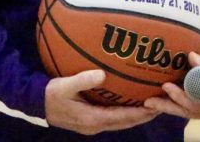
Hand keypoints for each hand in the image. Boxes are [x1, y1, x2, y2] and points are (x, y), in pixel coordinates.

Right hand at [44, 70, 159, 133]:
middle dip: (144, 116)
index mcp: (91, 118)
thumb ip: (82, 80)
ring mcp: (93, 125)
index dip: (139, 113)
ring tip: (153, 106)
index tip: (155, 106)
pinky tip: (133, 104)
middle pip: (125, 123)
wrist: (37, 105)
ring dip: (137, 116)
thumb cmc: (51, 94)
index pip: (121, 118)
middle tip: (162, 105)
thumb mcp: (64, 86)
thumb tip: (101, 74)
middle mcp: (95, 125)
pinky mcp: (91, 121)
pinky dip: (126, 114)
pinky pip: (114, 119)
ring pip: (121, 123)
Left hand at [144, 53, 199, 125]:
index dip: (181, 96)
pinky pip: (194, 109)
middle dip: (168, 106)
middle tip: (148, 100)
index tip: (168, 87)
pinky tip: (166, 98)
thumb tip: (190, 56)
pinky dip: (180, 103)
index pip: (198, 104)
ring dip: (171, 106)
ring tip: (150, 101)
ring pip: (189, 112)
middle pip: (189, 112)